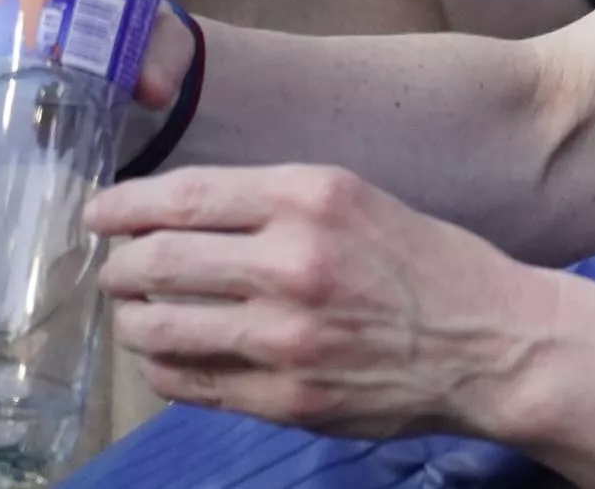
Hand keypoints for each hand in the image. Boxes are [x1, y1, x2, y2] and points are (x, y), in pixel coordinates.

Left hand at [93, 169, 550, 437]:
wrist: (495, 342)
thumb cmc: (429, 265)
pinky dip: (164, 365)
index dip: (124, 207)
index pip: (184, 197)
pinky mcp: (282, 396)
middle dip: (120, 269)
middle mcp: (293, 262)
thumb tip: (178, 219)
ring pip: (155, 328)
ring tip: (142, 315)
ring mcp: (284, 336)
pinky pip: (184, 380)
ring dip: (133, 321)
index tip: (99, 214)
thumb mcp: (362, 203)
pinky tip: (175, 353)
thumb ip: (276, 209)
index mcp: (315, 198)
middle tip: (118, 272)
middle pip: (155, 262)